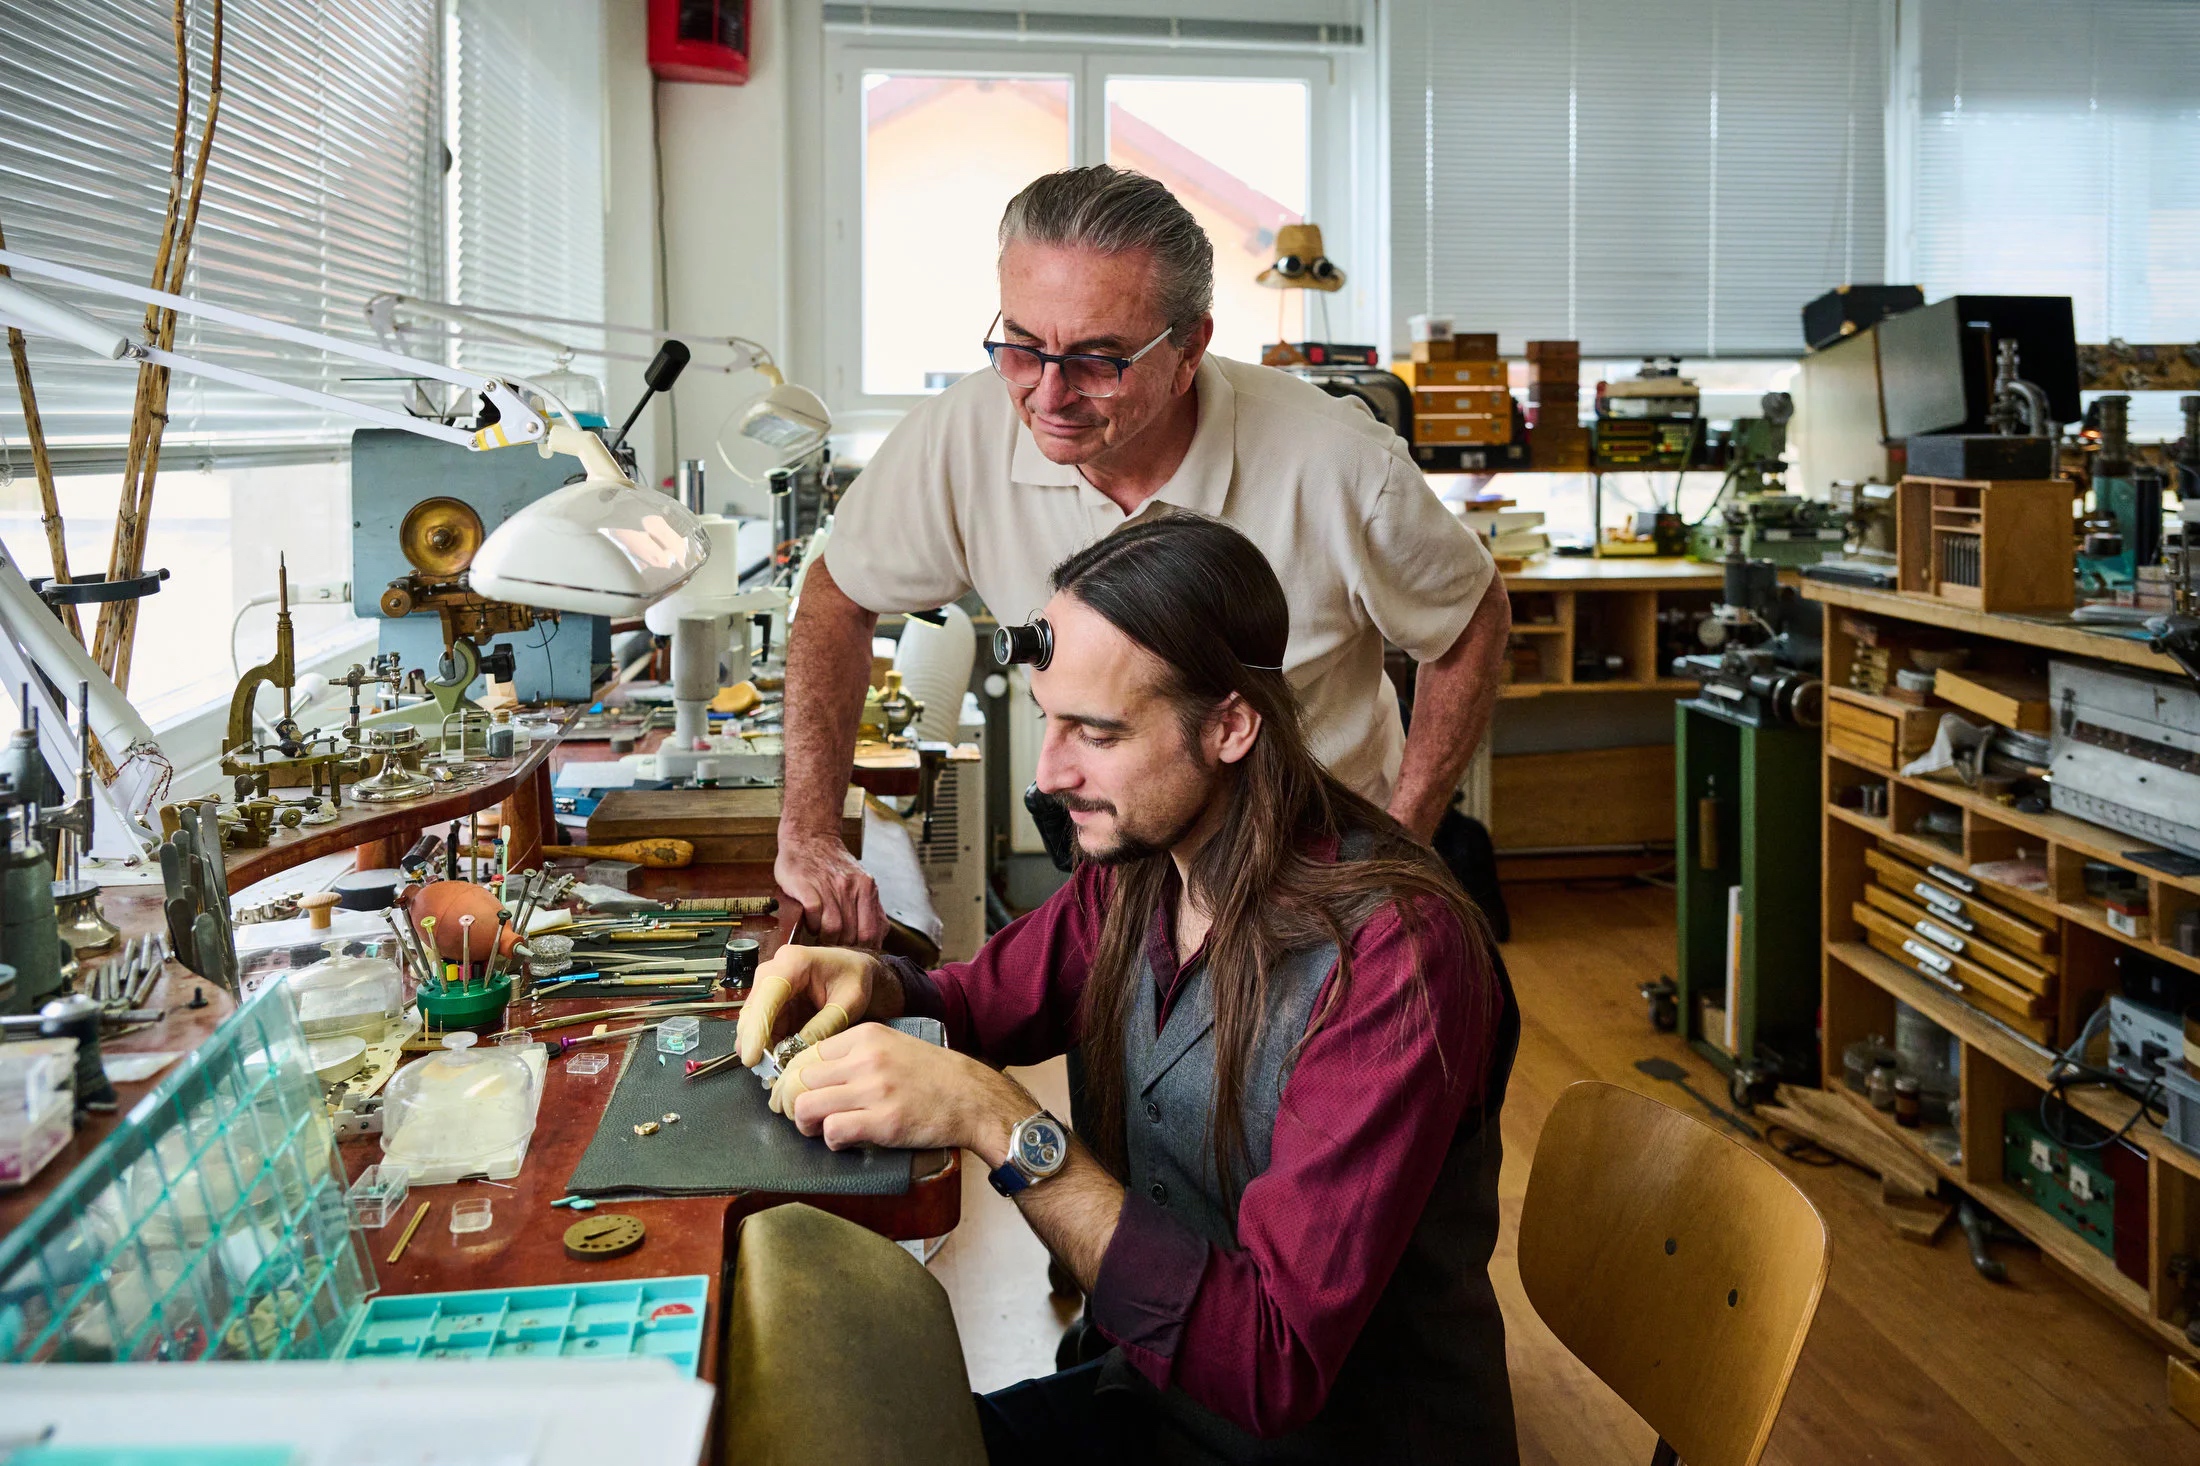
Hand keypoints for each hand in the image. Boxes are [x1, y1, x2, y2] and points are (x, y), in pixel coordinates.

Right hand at [736, 945, 886, 1080]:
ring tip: (775, 1071)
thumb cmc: (855, 977)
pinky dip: (769, 1045)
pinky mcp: (773, 1002)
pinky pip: (763, 1027)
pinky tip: (779, 1060)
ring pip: (754, 1022)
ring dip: (761, 1047)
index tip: (752, 1057)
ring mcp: (770, 987)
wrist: (857, 969)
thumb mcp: (849, 1002)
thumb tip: (800, 1052)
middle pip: (753, 1011)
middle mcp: (774, 971)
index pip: (766, 997)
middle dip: (755, 1043)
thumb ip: (825, 1026)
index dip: (756, 1030)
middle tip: (767, 1073)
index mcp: (794, 962)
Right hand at [774, 834, 887, 946]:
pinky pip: (815, 914)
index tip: (853, 955)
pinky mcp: (806, 886)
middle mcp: (851, 886)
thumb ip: (872, 908)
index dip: (862, 950)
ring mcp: (828, 886)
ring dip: (826, 939)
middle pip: (851, 934)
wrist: (810, 837)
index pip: (871, 933)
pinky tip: (811, 923)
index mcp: (867, 888)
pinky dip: (813, 925)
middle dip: (842, 946)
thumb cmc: (834, 866)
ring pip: (833, 928)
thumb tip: (879, 937)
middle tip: (833, 949)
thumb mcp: (861, 882)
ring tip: (821, 937)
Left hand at [780, 1022, 1029, 1162]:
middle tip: (799, 1116)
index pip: (804, 1053)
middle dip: (790, 1102)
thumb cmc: (933, 1076)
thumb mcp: (892, 1046)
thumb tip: (810, 1072)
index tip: (789, 1092)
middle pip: (798, 1079)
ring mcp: (875, 1090)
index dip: (790, 1077)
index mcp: (866, 1036)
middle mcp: (866, 1059)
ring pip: (806, 1105)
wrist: (973, 1098)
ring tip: (818, 1129)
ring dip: (805, 1123)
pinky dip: (832, 1140)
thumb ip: (855, 1054)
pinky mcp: (884, 1122)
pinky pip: (833, 1131)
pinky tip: (844, 1140)